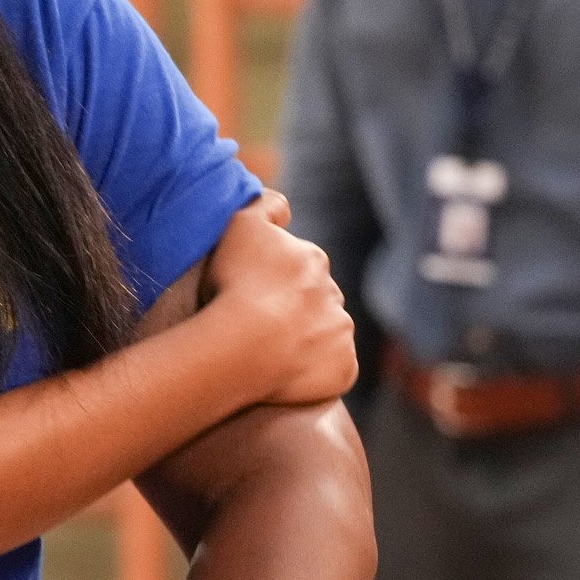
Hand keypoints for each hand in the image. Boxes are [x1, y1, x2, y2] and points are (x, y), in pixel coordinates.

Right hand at [201, 195, 357, 405]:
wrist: (245, 343)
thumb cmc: (235, 284)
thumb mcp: (240, 225)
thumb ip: (265, 205)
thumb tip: (285, 207)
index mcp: (313, 259)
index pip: (299, 267)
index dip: (274, 281)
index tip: (251, 294)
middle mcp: (334, 293)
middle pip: (315, 301)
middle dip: (295, 310)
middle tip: (258, 325)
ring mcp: (341, 333)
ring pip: (326, 335)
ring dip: (306, 341)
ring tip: (269, 353)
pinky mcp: (344, 369)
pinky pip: (333, 369)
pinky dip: (315, 372)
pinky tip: (286, 375)